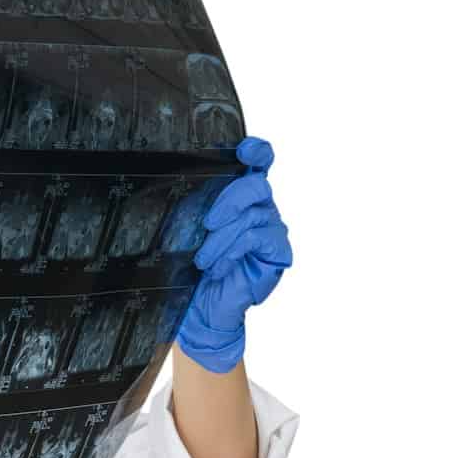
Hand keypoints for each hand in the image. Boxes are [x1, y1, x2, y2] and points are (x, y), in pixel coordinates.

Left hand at [179, 136, 291, 372]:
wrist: (203, 308)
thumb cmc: (196, 268)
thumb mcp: (189, 233)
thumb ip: (196, 208)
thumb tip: (180, 184)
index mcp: (241, 197)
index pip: (259, 163)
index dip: (257, 151)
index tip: (243, 149)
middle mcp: (261, 208)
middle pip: (256, 184)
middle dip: (228, 200)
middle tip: (207, 223)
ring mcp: (272, 229)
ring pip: (252, 214)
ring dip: (221, 238)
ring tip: (203, 259)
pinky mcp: (277, 251)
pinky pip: (256, 237)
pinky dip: (232, 250)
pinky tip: (218, 267)